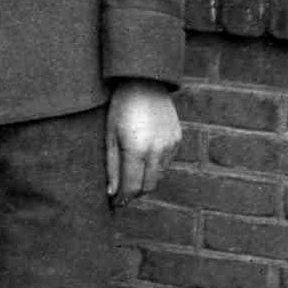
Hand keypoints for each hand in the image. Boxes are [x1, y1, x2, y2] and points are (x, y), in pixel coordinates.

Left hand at [106, 80, 180, 207]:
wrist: (145, 83)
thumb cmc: (121, 108)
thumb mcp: (109, 136)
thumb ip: (111, 166)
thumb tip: (112, 193)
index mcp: (136, 149)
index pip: (132, 187)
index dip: (123, 199)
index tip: (115, 204)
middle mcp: (157, 150)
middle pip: (148, 187)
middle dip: (134, 193)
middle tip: (122, 194)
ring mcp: (170, 145)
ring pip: (159, 177)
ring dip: (145, 180)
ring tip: (132, 175)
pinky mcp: (178, 139)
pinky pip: (167, 163)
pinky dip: (155, 167)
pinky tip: (144, 157)